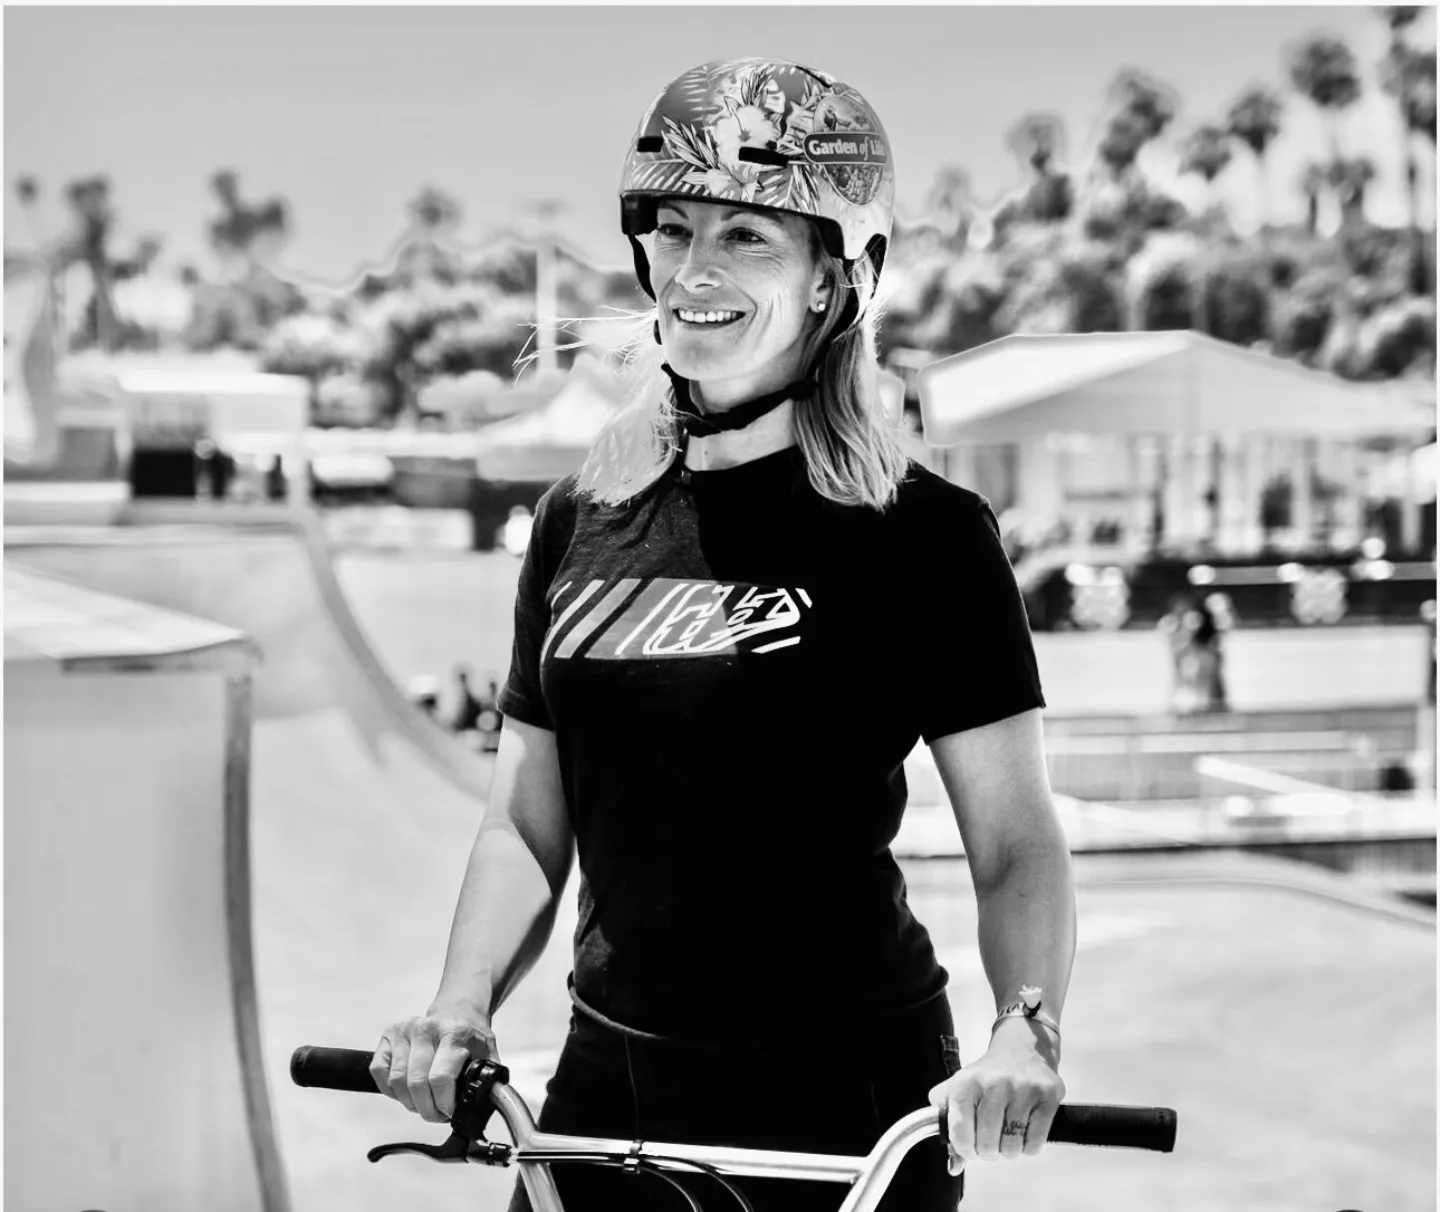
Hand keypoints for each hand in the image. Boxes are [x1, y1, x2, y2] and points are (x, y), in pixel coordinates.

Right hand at [371, 1008, 497, 1123]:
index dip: (443, 1104)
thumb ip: (489, 1080)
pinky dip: (391, 1090)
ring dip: (410, 1102)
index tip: (450, 1112)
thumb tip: (492, 1104)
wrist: (458, 1013)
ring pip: (397, 1081)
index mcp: (454, 1033)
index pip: (440, 1078)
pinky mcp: (388, 1035)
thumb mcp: (488, 1055)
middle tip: (436, 1114)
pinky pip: (380, 1072)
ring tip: (424, 1104)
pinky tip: (406, 1091)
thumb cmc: (471, 1039)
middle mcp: (426, 1028)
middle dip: (427, 1109)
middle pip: (416, 1083)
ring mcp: (404, 1029)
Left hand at [927, 1021, 1064, 1171]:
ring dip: (1008, 1149)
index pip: (959, 1133)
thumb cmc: (988, 1078)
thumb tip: (954, 1167)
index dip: (964, 1149)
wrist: (1022, 1049)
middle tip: (990, 1140)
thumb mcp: (960, 1090)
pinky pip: (1034, 1144)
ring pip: (1011, 1147)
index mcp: (966, 1082)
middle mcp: (994, 1083)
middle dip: (988, 1150)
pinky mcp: (1047, 1096)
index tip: (969, 1146)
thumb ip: (950, 1127)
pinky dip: (1028, 1146)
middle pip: (987, 1144)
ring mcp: (1023, 1089)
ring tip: (1007, 1133)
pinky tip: (1024, 1130)